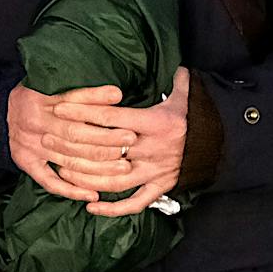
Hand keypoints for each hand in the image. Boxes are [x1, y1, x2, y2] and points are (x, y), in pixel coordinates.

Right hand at [7, 81, 122, 202]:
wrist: (0, 108)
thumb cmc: (35, 95)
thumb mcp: (54, 85)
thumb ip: (84, 92)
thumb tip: (117, 93)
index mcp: (41, 100)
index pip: (77, 111)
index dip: (102, 117)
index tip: (127, 123)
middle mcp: (33, 123)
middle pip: (75, 136)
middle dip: (106, 141)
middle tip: (130, 144)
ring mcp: (28, 145)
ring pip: (67, 160)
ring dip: (98, 167)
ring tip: (123, 168)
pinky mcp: (25, 162)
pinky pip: (49, 181)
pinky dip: (71, 190)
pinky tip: (92, 195)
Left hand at [49, 65, 189, 218]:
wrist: (224, 147)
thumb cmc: (198, 118)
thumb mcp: (187, 96)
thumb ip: (176, 80)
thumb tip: (174, 63)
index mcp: (154, 123)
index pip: (111, 117)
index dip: (83, 111)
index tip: (59, 107)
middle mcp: (152, 149)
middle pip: (105, 149)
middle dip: (74, 145)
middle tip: (48, 139)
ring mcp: (155, 172)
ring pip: (114, 179)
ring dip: (86, 176)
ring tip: (62, 170)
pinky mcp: (161, 188)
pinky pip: (135, 203)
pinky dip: (113, 209)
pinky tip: (91, 207)